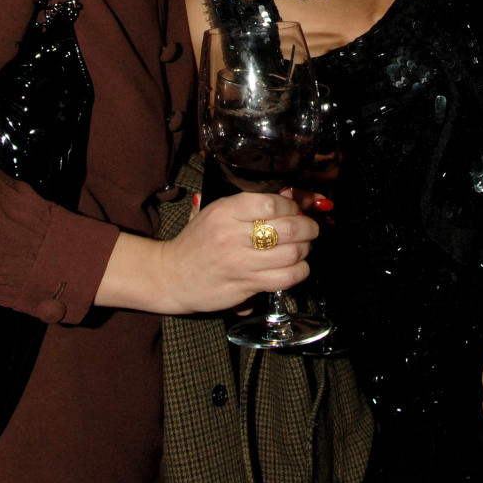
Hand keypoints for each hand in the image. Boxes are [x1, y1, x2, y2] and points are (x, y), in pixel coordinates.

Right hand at [96, 190, 317, 314]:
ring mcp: (239, 264)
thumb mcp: (219, 212)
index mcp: (225, 212)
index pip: (271, 202)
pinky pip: (284, 279)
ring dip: (305, 249)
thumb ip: (252, 204)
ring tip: (304, 247)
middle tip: (310, 227)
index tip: (296, 208)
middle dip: (308, 227)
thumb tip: (292, 195)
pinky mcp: (245, 287)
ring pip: (291, 254)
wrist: (172, 275)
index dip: (292, 205)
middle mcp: (232, 236)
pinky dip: (299, 271)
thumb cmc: (199, 240)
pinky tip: (297, 267)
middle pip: (287, 229)